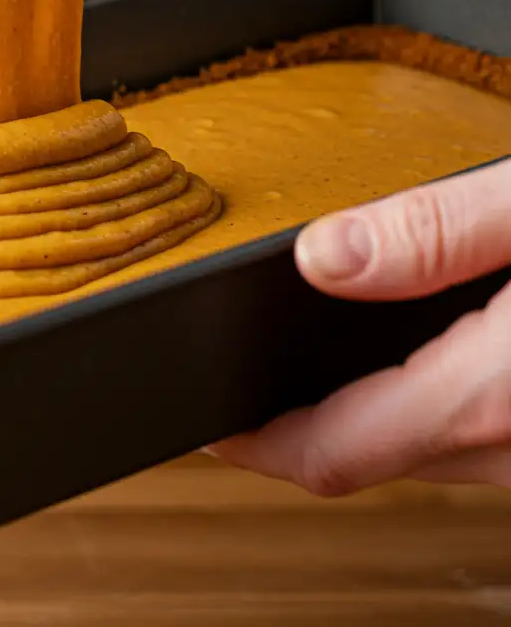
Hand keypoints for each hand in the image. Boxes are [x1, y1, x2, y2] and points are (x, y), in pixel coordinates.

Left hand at [211, 159, 510, 493]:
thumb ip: (433, 232)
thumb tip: (321, 255)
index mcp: (493, 393)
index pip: (332, 451)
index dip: (253, 443)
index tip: (205, 421)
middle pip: (374, 454)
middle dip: (304, 418)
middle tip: (250, 370)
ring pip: (432, 450)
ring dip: (374, 412)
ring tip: (319, 353)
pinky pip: (481, 438)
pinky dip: (436, 404)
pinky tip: (424, 349)